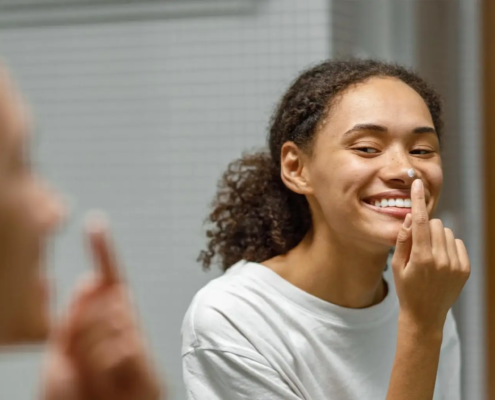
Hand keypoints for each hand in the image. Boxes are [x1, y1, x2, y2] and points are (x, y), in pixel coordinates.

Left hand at [40, 214, 163, 399]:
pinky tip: (110, 381)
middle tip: (77, 360)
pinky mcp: (142, 356)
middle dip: (79, 327)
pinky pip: (121, 344)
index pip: (106, 276)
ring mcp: (133, 338)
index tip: (96, 224)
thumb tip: (90, 278)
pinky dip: (104, 365)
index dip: (102, 249)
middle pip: (99, 299)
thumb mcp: (62, 352)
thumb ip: (75, 315)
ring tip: (92, 377)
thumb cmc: (77, 395)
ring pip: (109, 321)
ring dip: (89, 351)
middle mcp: (122, 322)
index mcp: (103, 318)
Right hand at [391, 179, 469, 332]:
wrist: (425, 315)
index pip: (421, 221)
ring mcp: (455, 264)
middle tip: (419, 244)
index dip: (418, 201)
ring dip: (438, 237)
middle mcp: (441, 259)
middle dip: (427, 227)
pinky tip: (441, 260)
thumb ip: (404, 239)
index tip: (417, 184)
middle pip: (436, 224)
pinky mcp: (465, 269)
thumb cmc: (406, 288)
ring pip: (448, 233)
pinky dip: (449, 246)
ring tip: (430, 255)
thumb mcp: (397, 265)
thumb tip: (411, 217)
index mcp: (421, 258)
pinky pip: (458, 243)